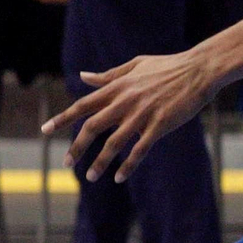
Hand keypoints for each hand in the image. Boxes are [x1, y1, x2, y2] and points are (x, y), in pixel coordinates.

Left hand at [43, 49, 214, 182]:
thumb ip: (107, 76)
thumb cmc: (166, 66)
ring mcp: (142, 114)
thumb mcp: (134, 65)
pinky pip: (140, 149)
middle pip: (93, 127)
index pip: (83, 105)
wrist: (198, 70)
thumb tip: (83, 77)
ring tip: (90, 176)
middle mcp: (124, 101)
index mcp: (117, 86)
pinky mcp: (160, 125)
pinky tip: (119, 176)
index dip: (62, 118)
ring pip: (114, 142)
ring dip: (100, 161)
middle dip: (77, 147)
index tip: (45, 130)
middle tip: (66, 163)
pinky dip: (128, 164)